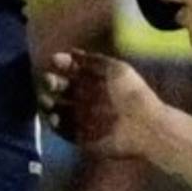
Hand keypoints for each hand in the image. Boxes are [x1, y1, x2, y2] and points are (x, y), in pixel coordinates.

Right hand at [38, 49, 164, 158]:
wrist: (144, 126)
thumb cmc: (132, 94)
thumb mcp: (116, 70)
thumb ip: (94, 60)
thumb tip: (72, 52)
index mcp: (97, 81)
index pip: (74, 70)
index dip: (63, 63)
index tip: (54, 59)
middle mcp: (89, 99)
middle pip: (63, 89)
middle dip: (53, 82)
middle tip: (48, 80)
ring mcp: (85, 119)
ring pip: (59, 110)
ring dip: (48, 104)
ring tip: (46, 100)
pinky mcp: (84, 138)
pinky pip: (64, 131)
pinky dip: (55, 124)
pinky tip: (53, 117)